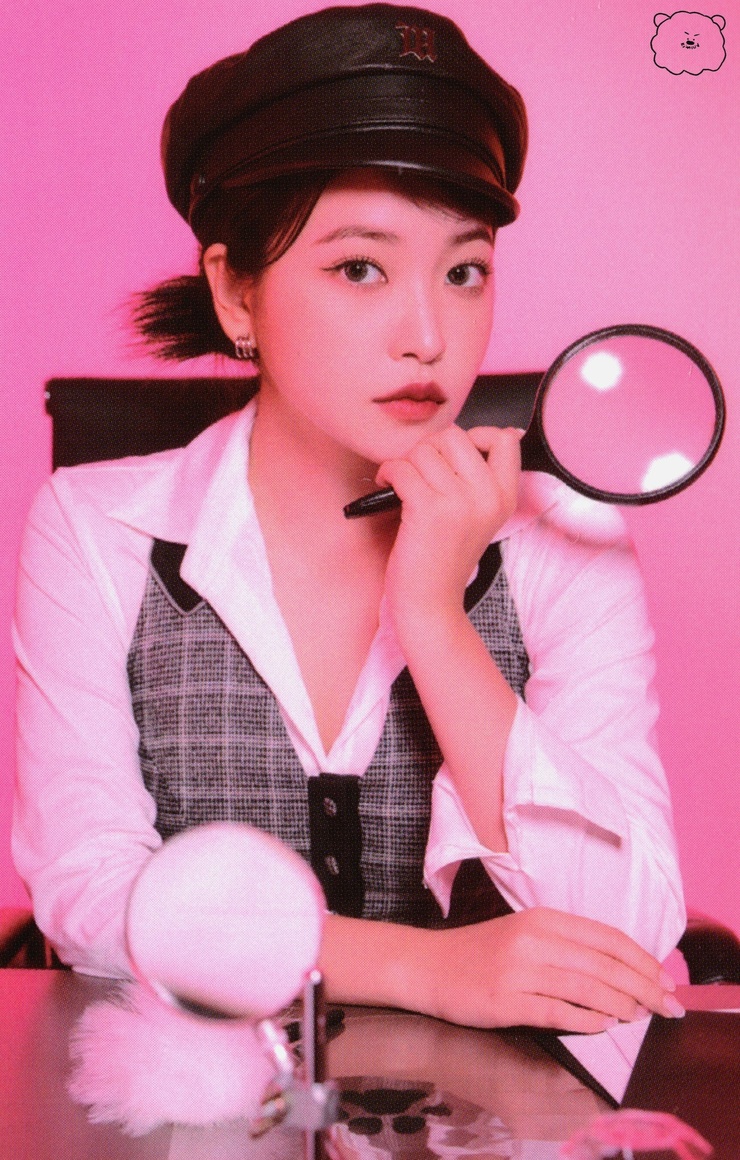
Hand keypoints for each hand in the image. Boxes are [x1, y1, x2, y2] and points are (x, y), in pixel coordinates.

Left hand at [376, 425, 520, 625]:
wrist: (431, 602)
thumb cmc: (446, 556)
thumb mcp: (481, 516)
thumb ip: (485, 478)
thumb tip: (502, 431)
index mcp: (505, 497)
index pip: (504, 438)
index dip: (476, 435)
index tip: (454, 457)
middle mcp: (487, 496)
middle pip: (455, 436)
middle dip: (430, 448)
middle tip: (420, 472)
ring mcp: (459, 502)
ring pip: (424, 450)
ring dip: (405, 462)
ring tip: (402, 483)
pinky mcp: (427, 511)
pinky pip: (401, 467)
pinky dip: (387, 473)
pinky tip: (386, 487)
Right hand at [420, 908, 682, 1033]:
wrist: (428, 965)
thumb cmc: (481, 953)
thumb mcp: (525, 934)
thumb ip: (567, 946)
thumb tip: (620, 970)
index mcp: (543, 918)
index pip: (608, 937)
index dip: (643, 960)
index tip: (666, 980)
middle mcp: (534, 939)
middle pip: (604, 963)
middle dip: (644, 987)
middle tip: (669, 1006)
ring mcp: (518, 969)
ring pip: (586, 987)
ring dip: (622, 1005)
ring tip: (642, 1017)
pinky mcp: (504, 1000)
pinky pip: (556, 1012)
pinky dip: (586, 1020)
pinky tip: (605, 1026)